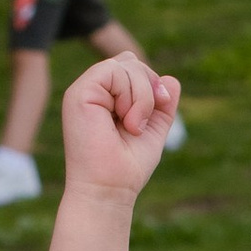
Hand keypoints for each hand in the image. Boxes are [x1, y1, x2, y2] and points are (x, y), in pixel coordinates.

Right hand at [60, 51, 181, 198]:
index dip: (151, 81)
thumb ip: (161, 105)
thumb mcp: (152, 129)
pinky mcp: (79, 93)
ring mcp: (83, 90)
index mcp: (105, 97)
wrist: (109, 189)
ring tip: (133, 127)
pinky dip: (131, 95)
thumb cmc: (127, 166)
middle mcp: (92, 90)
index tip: (161, 106)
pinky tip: (126, 121)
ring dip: (142, 97)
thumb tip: (171, 79)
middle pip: (130, 60)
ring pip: (125, 64)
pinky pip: (114, 70)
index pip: (132, 67)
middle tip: (142, 122)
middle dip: (149, 87)